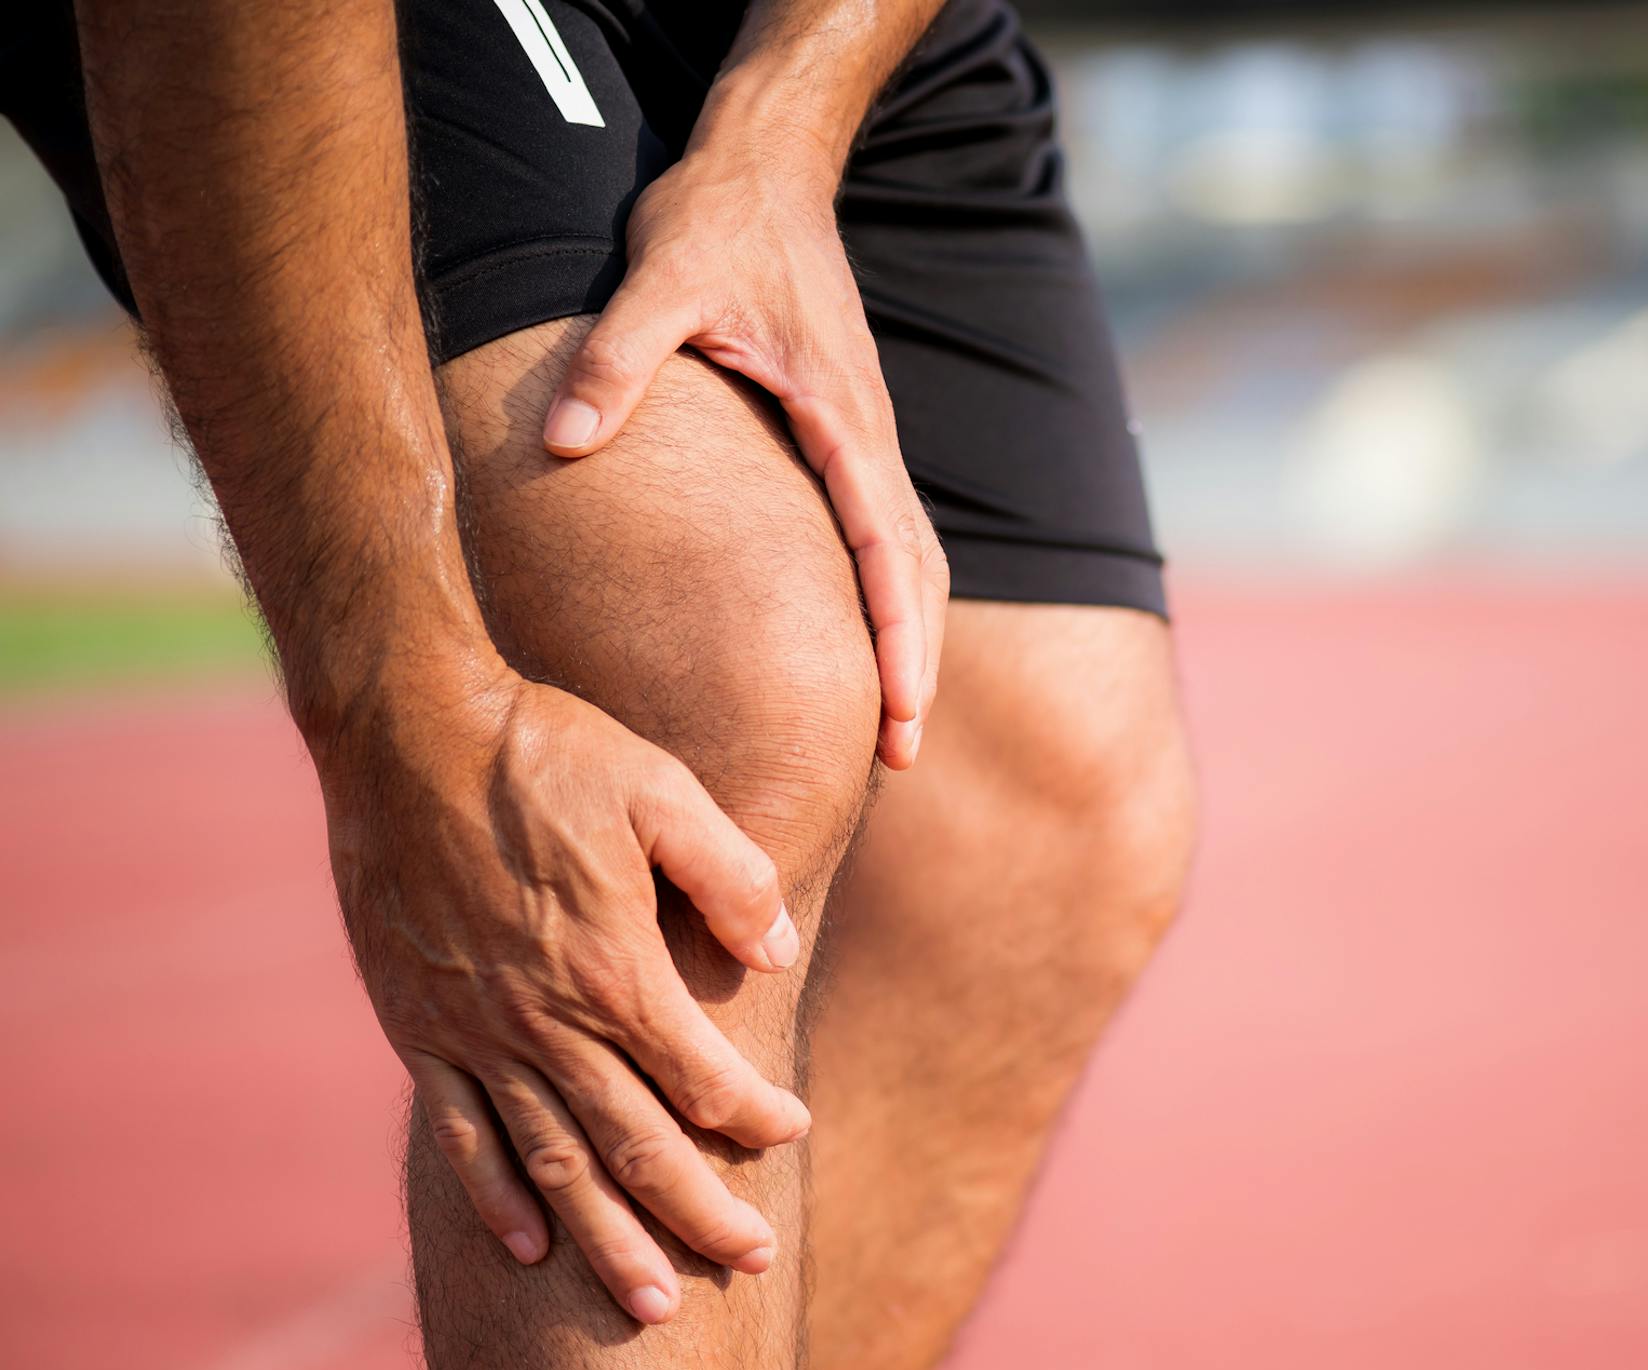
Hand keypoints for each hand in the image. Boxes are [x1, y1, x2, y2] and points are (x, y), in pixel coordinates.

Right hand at [319, 659, 807, 1324]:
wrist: (406, 732)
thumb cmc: (548, 752)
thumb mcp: (664, 790)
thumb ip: (732, 876)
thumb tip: (780, 953)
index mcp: (616, 968)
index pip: (706, 1076)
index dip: (758, 1114)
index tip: (793, 1133)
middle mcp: (546, 1021)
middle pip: (638, 1146)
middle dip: (701, 1212)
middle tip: (752, 1264)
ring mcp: (476, 1033)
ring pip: (554, 1165)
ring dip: (607, 1240)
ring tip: (655, 1305)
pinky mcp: (421, 1027)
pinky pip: (461, 1136)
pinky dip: (496, 1199)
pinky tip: (528, 1251)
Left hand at [539, 123, 947, 771]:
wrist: (767, 167)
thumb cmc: (718, 220)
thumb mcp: (658, 278)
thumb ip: (615, 362)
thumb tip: (563, 445)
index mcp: (842, 417)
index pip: (884, 547)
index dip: (895, 635)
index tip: (899, 710)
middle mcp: (868, 436)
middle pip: (916, 572)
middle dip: (914, 665)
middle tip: (901, 757)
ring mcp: (865, 435)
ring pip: (911, 558)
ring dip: (909, 639)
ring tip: (896, 724)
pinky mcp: (848, 432)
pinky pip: (885, 532)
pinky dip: (891, 595)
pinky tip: (868, 639)